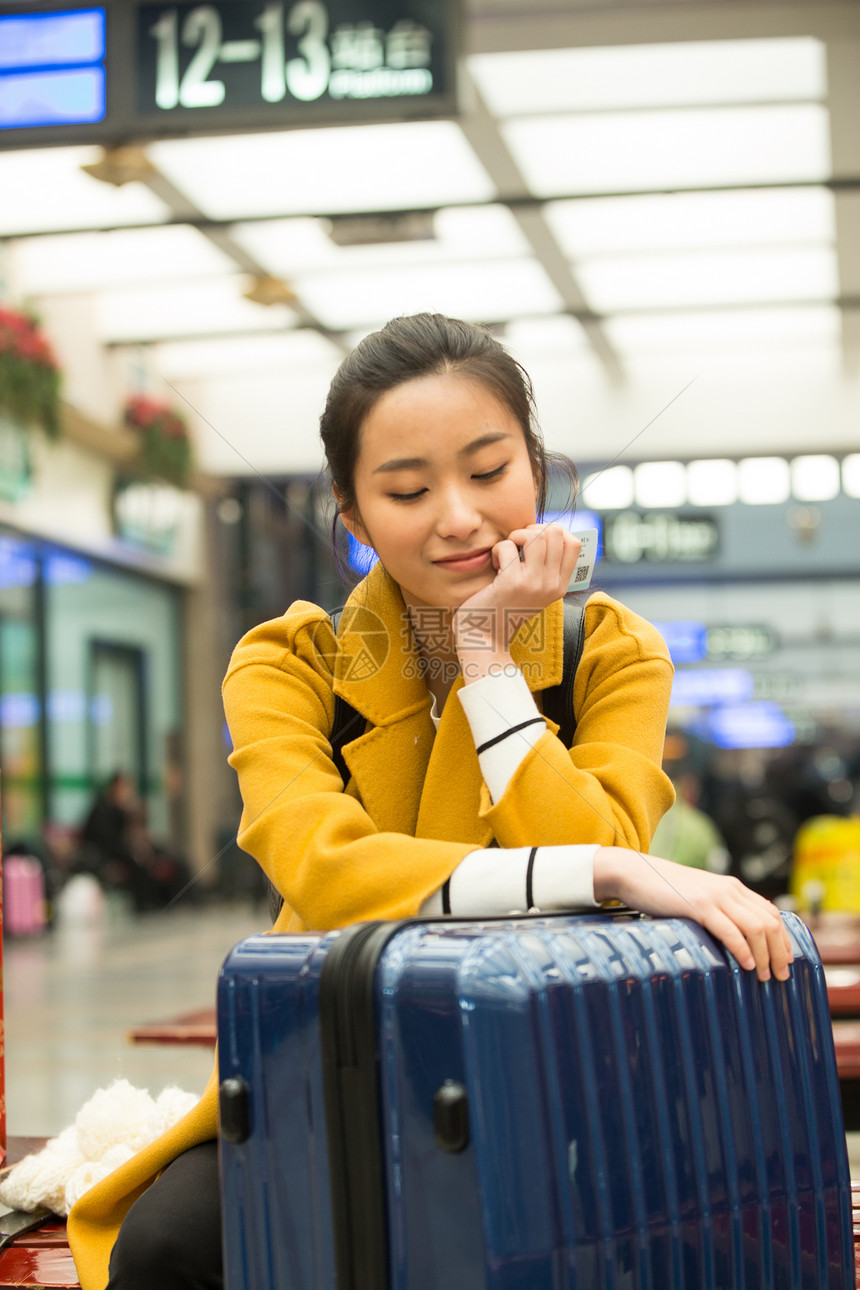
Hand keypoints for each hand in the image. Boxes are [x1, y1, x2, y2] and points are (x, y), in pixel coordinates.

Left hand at [454, 523, 580, 654]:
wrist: (486, 638)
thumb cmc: (505, 608)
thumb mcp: (535, 591)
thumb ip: (544, 567)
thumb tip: (543, 531)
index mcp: (560, 586)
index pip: (574, 543)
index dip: (553, 531)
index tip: (535, 540)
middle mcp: (552, 584)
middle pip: (554, 532)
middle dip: (532, 530)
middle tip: (518, 545)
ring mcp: (534, 583)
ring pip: (535, 535)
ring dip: (516, 536)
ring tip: (508, 550)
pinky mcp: (512, 582)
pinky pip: (507, 547)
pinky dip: (497, 550)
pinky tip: (495, 566)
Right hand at [594, 847, 793, 981]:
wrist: (636, 873)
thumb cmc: (665, 891)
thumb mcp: (699, 898)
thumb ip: (719, 911)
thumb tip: (736, 939)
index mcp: (733, 887)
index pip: (772, 913)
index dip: (784, 940)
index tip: (785, 962)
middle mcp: (730, 889)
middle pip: (770, 923)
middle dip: (779, 953)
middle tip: (781, 976)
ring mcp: (716, 896)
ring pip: (756, 928)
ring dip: (764, 956)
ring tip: (763, 976)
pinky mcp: (699, 905)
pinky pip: (730, 930)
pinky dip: (742, 950)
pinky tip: (745, 965)